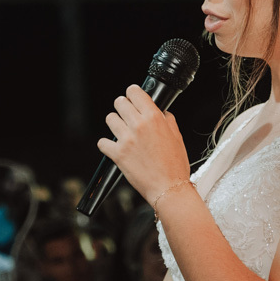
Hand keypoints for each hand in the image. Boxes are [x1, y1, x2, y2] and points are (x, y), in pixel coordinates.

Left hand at [97, 84, 191, 199]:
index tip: (132, 97)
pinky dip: (107, 145)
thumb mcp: (177, 136)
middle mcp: (139, 125)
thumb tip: (161, 112)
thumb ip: (167, 120)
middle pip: (120, 102)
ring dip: (115, 124)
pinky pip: (102, 142)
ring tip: (122, 132)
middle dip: (123, 107)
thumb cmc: (175, 165)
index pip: (135, 92)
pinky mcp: (117, 154)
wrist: (169, 188)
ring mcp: (126, 139)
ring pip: (110, 119)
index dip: (132, 93)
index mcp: (154, 118)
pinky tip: (115, 147)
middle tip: (127, 115)